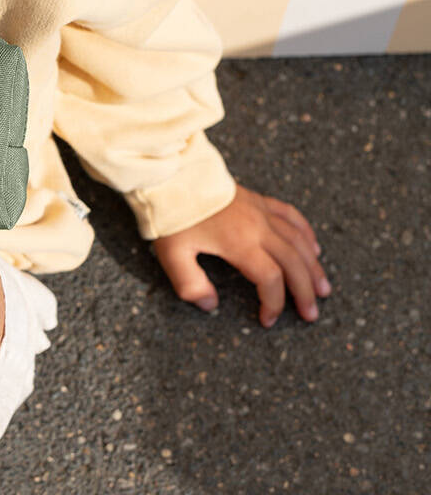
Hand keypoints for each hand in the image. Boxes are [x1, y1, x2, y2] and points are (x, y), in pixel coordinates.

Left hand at [152, 183, 331, 327]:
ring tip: (323, 288)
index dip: (273, 303)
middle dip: (304, 291)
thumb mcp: (172, 254)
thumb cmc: (172, 214)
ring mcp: (261, 212)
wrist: (174, 174)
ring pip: (298, 241)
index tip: (267, 320)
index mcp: (239, 243)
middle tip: (311, 314)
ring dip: (313, 266)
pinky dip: (306, 233)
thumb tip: (210, 305)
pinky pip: (291, 216)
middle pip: (292, 263)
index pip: (270, 279)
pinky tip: (314, 247)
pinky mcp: (258, 200)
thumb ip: (190, 284)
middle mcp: (258, 227)